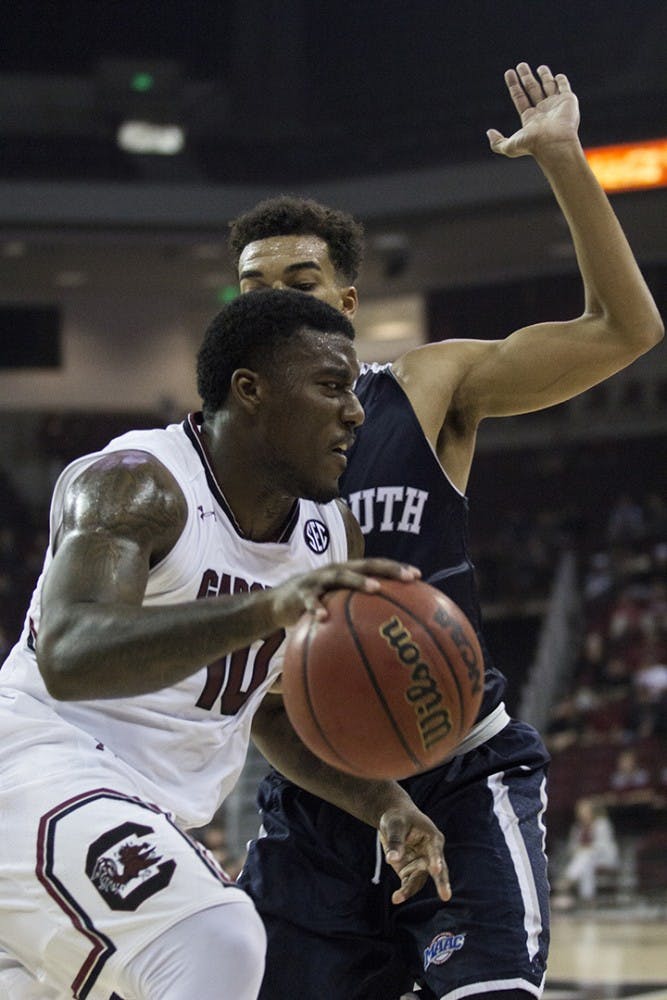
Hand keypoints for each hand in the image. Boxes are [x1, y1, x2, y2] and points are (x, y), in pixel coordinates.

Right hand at [271, 558, 420, 627]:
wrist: (275, 604)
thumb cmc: (314, 607)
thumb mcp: (335, 607)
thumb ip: (355, 613)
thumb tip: (383, 637)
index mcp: (347, 573)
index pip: (377, 566)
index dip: (397, 569)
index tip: (418, 576)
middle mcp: (335, 571)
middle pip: (366, 565)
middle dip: (388, 569)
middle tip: (408, 578)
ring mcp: (318, 580)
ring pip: (341, 576)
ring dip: (359, 581)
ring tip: (375, 588)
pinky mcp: (300, 593)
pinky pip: (311, 601)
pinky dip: (317, 608)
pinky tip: (324, 619)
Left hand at [379, 801, 450, 904]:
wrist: (394, 820)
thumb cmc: (398, 818)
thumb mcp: (395, 825)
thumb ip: (395, 842)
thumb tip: (392, 860)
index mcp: (433, 838)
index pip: (436, 851)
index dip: (436, 860)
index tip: (436, 869)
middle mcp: (431, 854)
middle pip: (438, 871)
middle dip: (441, 883)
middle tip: (446, 896)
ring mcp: (421, 865)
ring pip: (419, 880)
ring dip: (409, 890)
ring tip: (397, 898)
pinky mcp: (410, 872)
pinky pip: (408, 884)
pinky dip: (403, 892)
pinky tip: (396, 898)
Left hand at [487, 62, 579, 158]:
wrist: (555, 143)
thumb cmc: (533, 145)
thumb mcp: (509, 146)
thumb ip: (497, 142)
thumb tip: (489, 132)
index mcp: (530, 119)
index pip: (520, 98)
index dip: (513, 85)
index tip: (509, 73)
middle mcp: (543, 111)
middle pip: (532, 89)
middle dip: (526, 77)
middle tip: (521, 65)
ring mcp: (556, 105)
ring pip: (548, 87)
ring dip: (544, 76)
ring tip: (539, 67)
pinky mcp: (568, 100)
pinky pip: (564, 87)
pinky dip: (561, 80)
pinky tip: (557, 76)